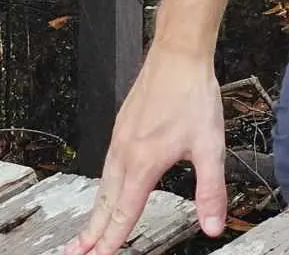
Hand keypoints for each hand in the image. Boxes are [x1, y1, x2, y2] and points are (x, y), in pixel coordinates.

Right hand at [65, 45, 226, 254]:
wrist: (178, 53)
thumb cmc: (192, 93)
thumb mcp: (210, 146)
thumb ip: (210, 190)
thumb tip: (213, 225)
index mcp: (143, 163)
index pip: (123, 213)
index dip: (111, 240)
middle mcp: (125, 152)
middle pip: (105, 202)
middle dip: (91, 232)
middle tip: (76, 252)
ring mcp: (121, 136)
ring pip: (104, 183)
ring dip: (95, 210)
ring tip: (88, 229)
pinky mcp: (123, 124)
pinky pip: (107, 163)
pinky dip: (103, 185)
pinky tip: (109, 186)